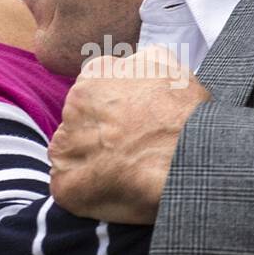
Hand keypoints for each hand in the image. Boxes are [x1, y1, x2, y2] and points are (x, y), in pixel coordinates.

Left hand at [49, 45, 211, 222]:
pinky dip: (85, 191)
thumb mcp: (166, 64)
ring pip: (70, 153)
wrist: (189, 156)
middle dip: (99, 135)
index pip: (93, 91)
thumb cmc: (184, 114)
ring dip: (89, 162)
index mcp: (95, 74)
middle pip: (81, 122)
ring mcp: (66, 143)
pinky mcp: (65, 181)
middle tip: (130, 149)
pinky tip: (112, 191)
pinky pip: (69, 186)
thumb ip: (138, 63)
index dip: (114, 112)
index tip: (131, 125)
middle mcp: (74, 103)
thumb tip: (132, 67)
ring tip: (125, 172)